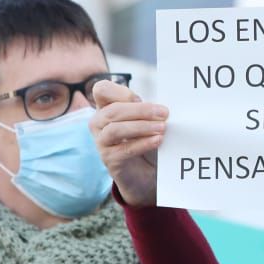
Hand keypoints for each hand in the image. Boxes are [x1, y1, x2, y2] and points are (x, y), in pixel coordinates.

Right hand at [89, 79, 166, 207]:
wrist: (146, 173)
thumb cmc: (146, 140)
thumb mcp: (146, 120)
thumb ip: (148, 109)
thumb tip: (162, 106)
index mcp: (106, 107)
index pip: (102, 90)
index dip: (121, 92)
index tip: (141, 98)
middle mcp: (99, 123)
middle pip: (113, 111)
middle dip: (141, 110)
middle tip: (164, 113)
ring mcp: (101, 142)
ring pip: (115, 130)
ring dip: (141, 127)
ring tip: (162, 128)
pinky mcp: (109, 159)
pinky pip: (123, 150)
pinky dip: (142, 143)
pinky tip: (158, 140)